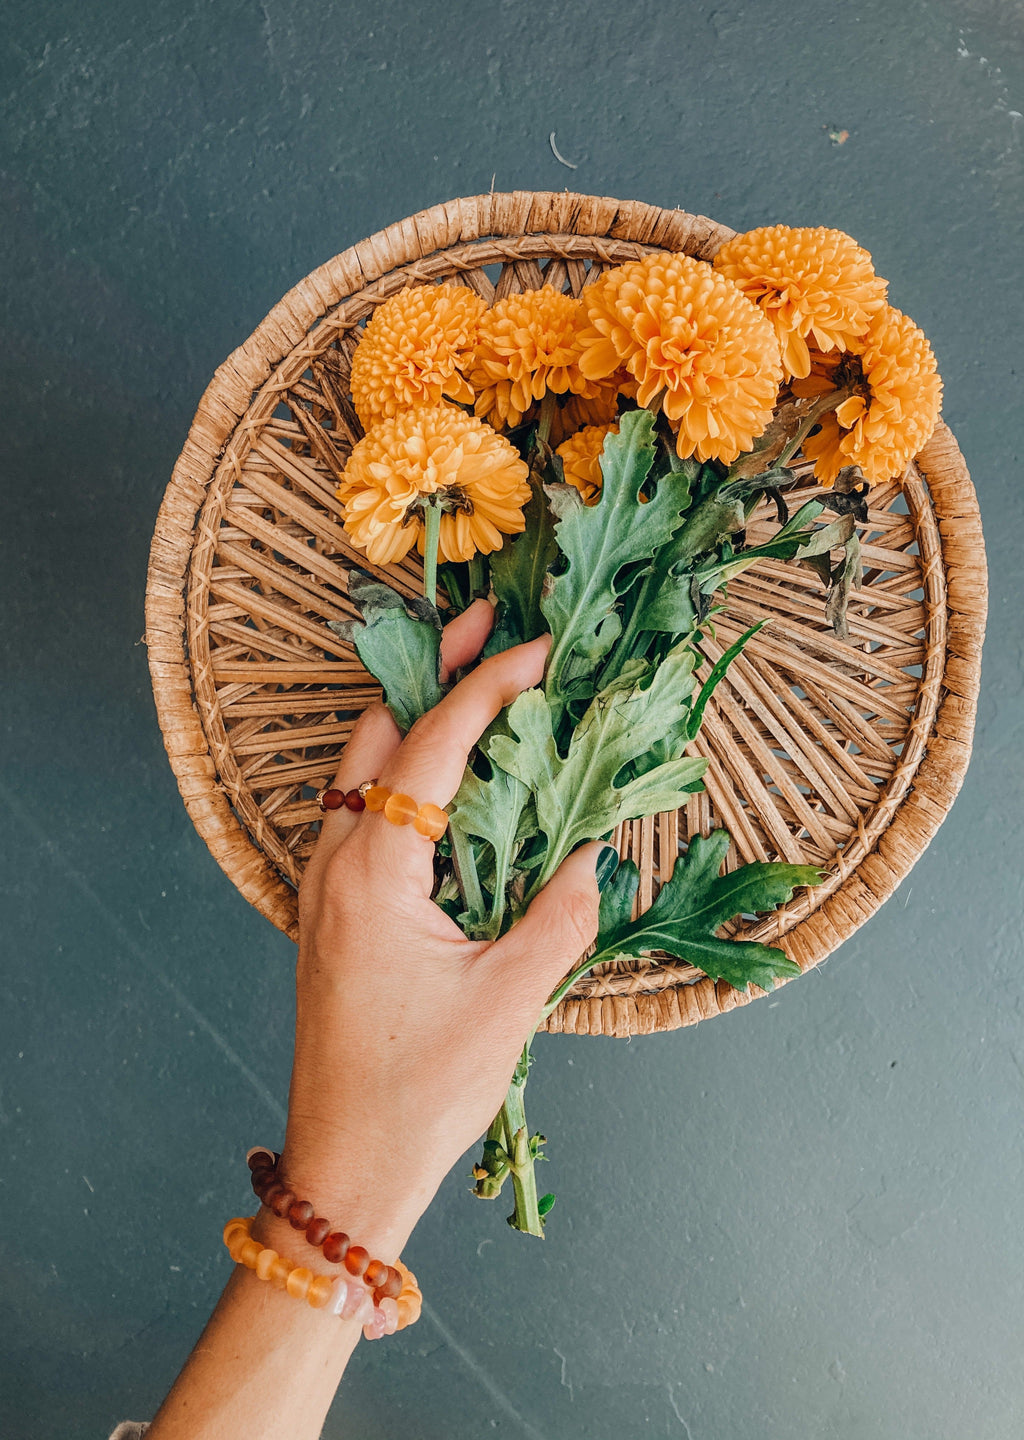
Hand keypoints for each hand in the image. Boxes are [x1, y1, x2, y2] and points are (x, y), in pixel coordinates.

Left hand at [256, 599, 604, 1263]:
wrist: (346, 1166)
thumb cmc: (421, 1090)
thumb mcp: (510, 1001)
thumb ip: (561, 915)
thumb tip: (595, 854)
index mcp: (373, 870)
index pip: (435, 744)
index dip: (490, 687)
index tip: (539, 647)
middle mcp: (335, 862)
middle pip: (378, 732)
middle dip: (434, 668)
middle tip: (491, 624)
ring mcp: (324, 885)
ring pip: (360, 767)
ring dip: (415, 714)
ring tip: (473, 677)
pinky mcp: (332, 911)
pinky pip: (361, 811)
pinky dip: (403, 770)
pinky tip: (451, 776)